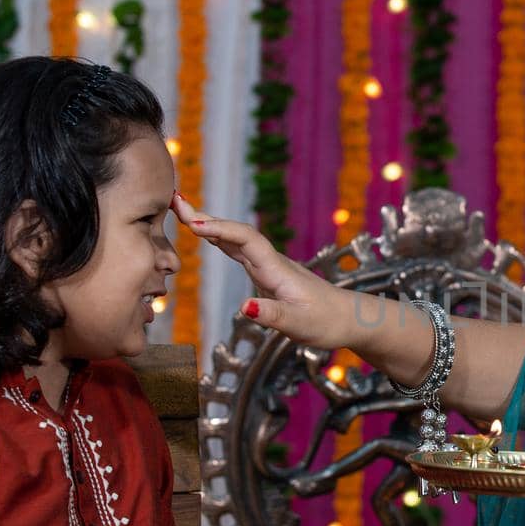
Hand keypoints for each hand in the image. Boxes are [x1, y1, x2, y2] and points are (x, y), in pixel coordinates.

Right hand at [171, 193, 352, 349]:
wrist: (349, 319)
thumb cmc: (327, 322)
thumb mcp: (300, 324)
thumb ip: (272, 315)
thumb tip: (244, 307)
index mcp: (277, 270)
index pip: (246, 240)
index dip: (220, 229)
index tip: (193, 222)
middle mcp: (272, 263)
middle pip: (236, 233)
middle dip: (206, 217)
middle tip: (175, 201)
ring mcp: (270, 267)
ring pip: (236, 240)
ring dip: (211, 225)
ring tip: (181, 210)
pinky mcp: (269, 275)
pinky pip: (240, 251)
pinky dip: (221, 239)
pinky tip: (209, 235)